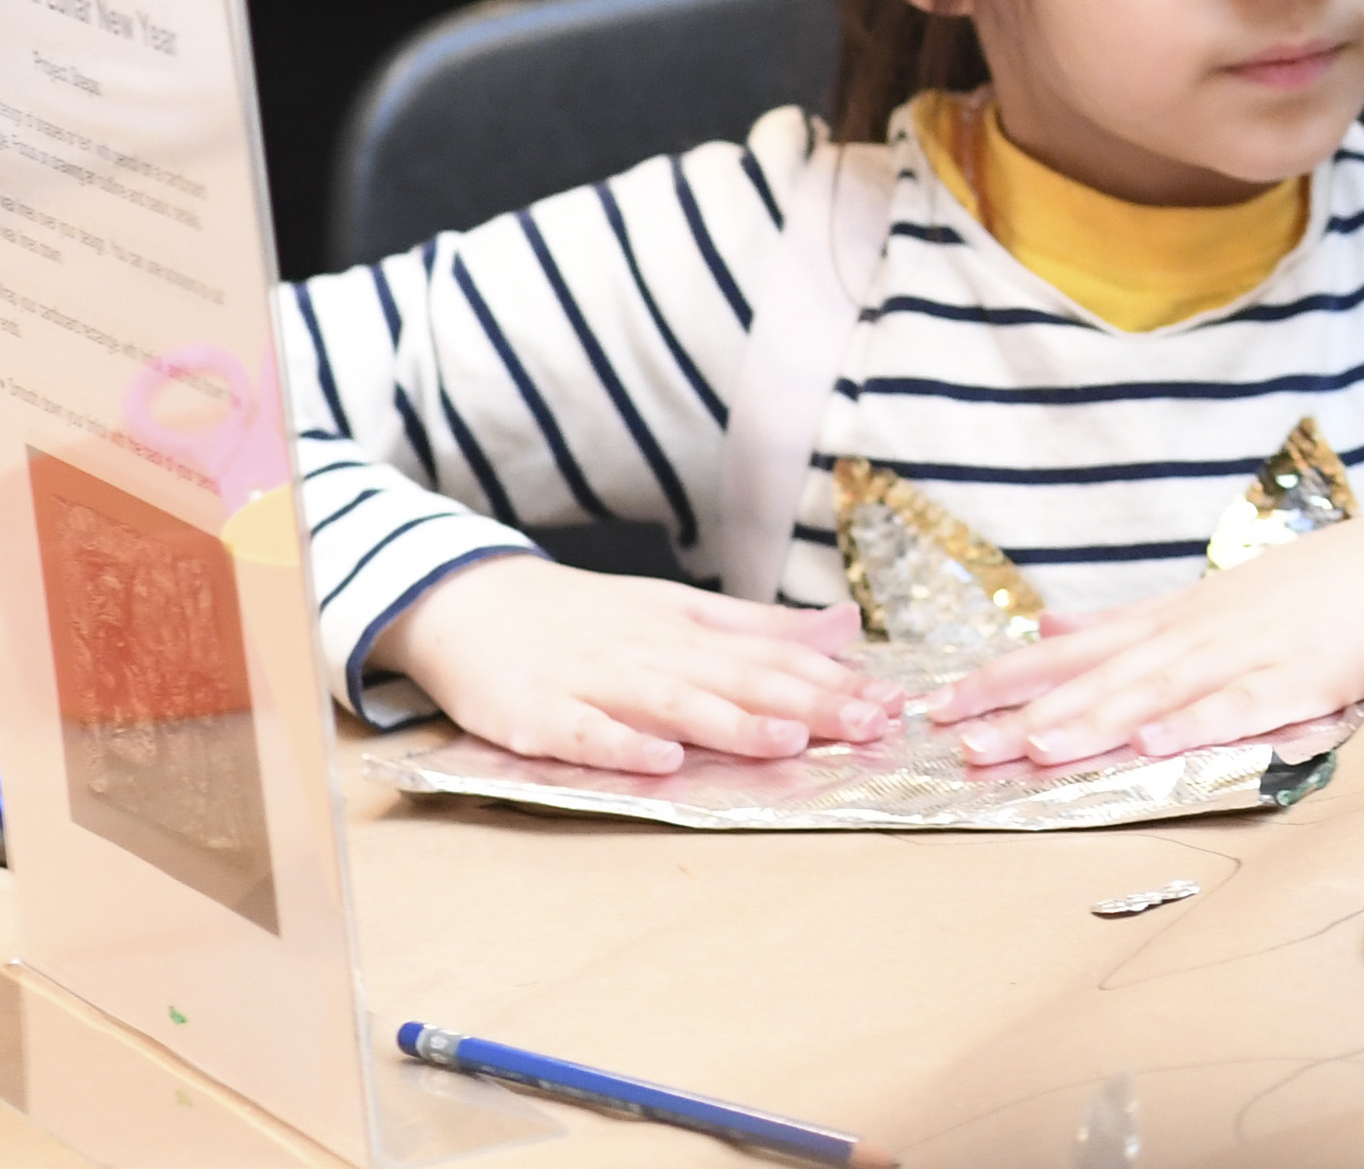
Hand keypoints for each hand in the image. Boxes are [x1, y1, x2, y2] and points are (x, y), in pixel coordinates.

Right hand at [371, 554, 885, 772]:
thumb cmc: (588, 616)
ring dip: (730, 723)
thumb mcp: (680, 610)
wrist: (472, 601)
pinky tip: (662, 762)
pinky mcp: (541, 715)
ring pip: (674, 704)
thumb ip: (761, 626)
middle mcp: (652, 653)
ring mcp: (596, 683)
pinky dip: (624, 747)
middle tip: (869, 726)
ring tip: (787, 741)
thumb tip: (846, 627)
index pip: (773, 655)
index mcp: (690, 631)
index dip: (834, 680)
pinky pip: (587, 735)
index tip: (891, 704)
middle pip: (738, 680)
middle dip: (808, 704)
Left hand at [928, 501, 1363, 765]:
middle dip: (1028, 710)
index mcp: (1174, 618)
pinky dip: (1198, 724)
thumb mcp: (1209, 598)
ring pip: (1159, 690)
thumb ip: (1128, 621)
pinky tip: (1157, 744)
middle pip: (1102, 674)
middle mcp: (1198, 632)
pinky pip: (1244, 706)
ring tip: (1036, 747)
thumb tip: (1047, 628)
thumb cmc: (1312, 587)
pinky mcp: (1304, 679)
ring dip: (1096, 719)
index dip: (1005, 677)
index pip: (1073, 649)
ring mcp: (1250, 653)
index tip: (940, 705)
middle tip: (958, 743)